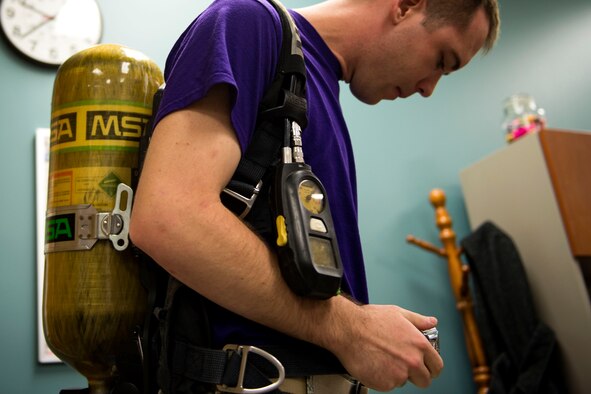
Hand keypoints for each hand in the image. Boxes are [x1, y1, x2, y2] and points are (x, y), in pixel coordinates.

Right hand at [329, 302, 443, 390]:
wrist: (348, 330)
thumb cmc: (370, 320)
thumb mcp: (398, 313)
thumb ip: (418, 320)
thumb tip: (431, 322)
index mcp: (419, 344)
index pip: (436, 365)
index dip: (431, 366)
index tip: (427, 367)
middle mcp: (412, 362)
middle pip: (425, 380)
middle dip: (417, 375)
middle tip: (404, 366)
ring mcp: (399, 375)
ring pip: (403, 382)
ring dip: (397, 374)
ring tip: (383, 358)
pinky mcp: (384, 384)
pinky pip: (388, 385)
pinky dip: (382, 378)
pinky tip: (375, 364)